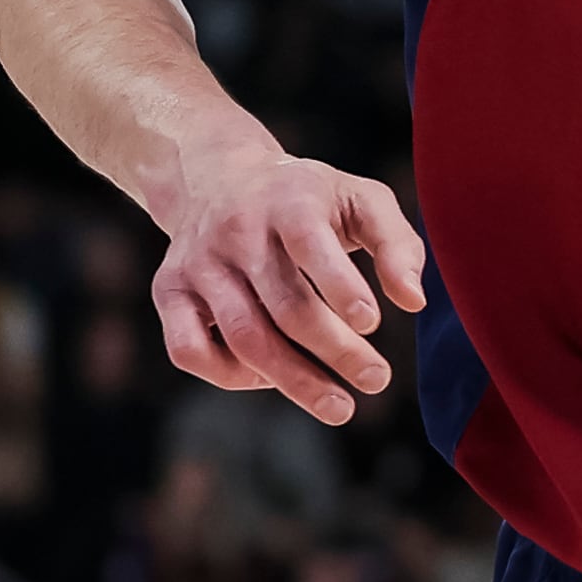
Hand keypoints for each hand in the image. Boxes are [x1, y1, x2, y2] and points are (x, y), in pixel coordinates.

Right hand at [152, 152, 424, 423]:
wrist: (217, 176)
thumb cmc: (305, 199)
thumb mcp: (359, 199)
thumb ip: (396, 243)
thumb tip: (413, 301)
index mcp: (286, 199)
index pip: (309, 243)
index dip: (341, 286)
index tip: (373, 324)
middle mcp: (235, 230)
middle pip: (283, 306)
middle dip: (335, 350)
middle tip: (376, 379)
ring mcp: (197, 263)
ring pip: (243, 337)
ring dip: (295, 381)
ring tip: (340, 406)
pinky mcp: (168, 290)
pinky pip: (189, 350)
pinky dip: (231, 377)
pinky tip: (269, 379)